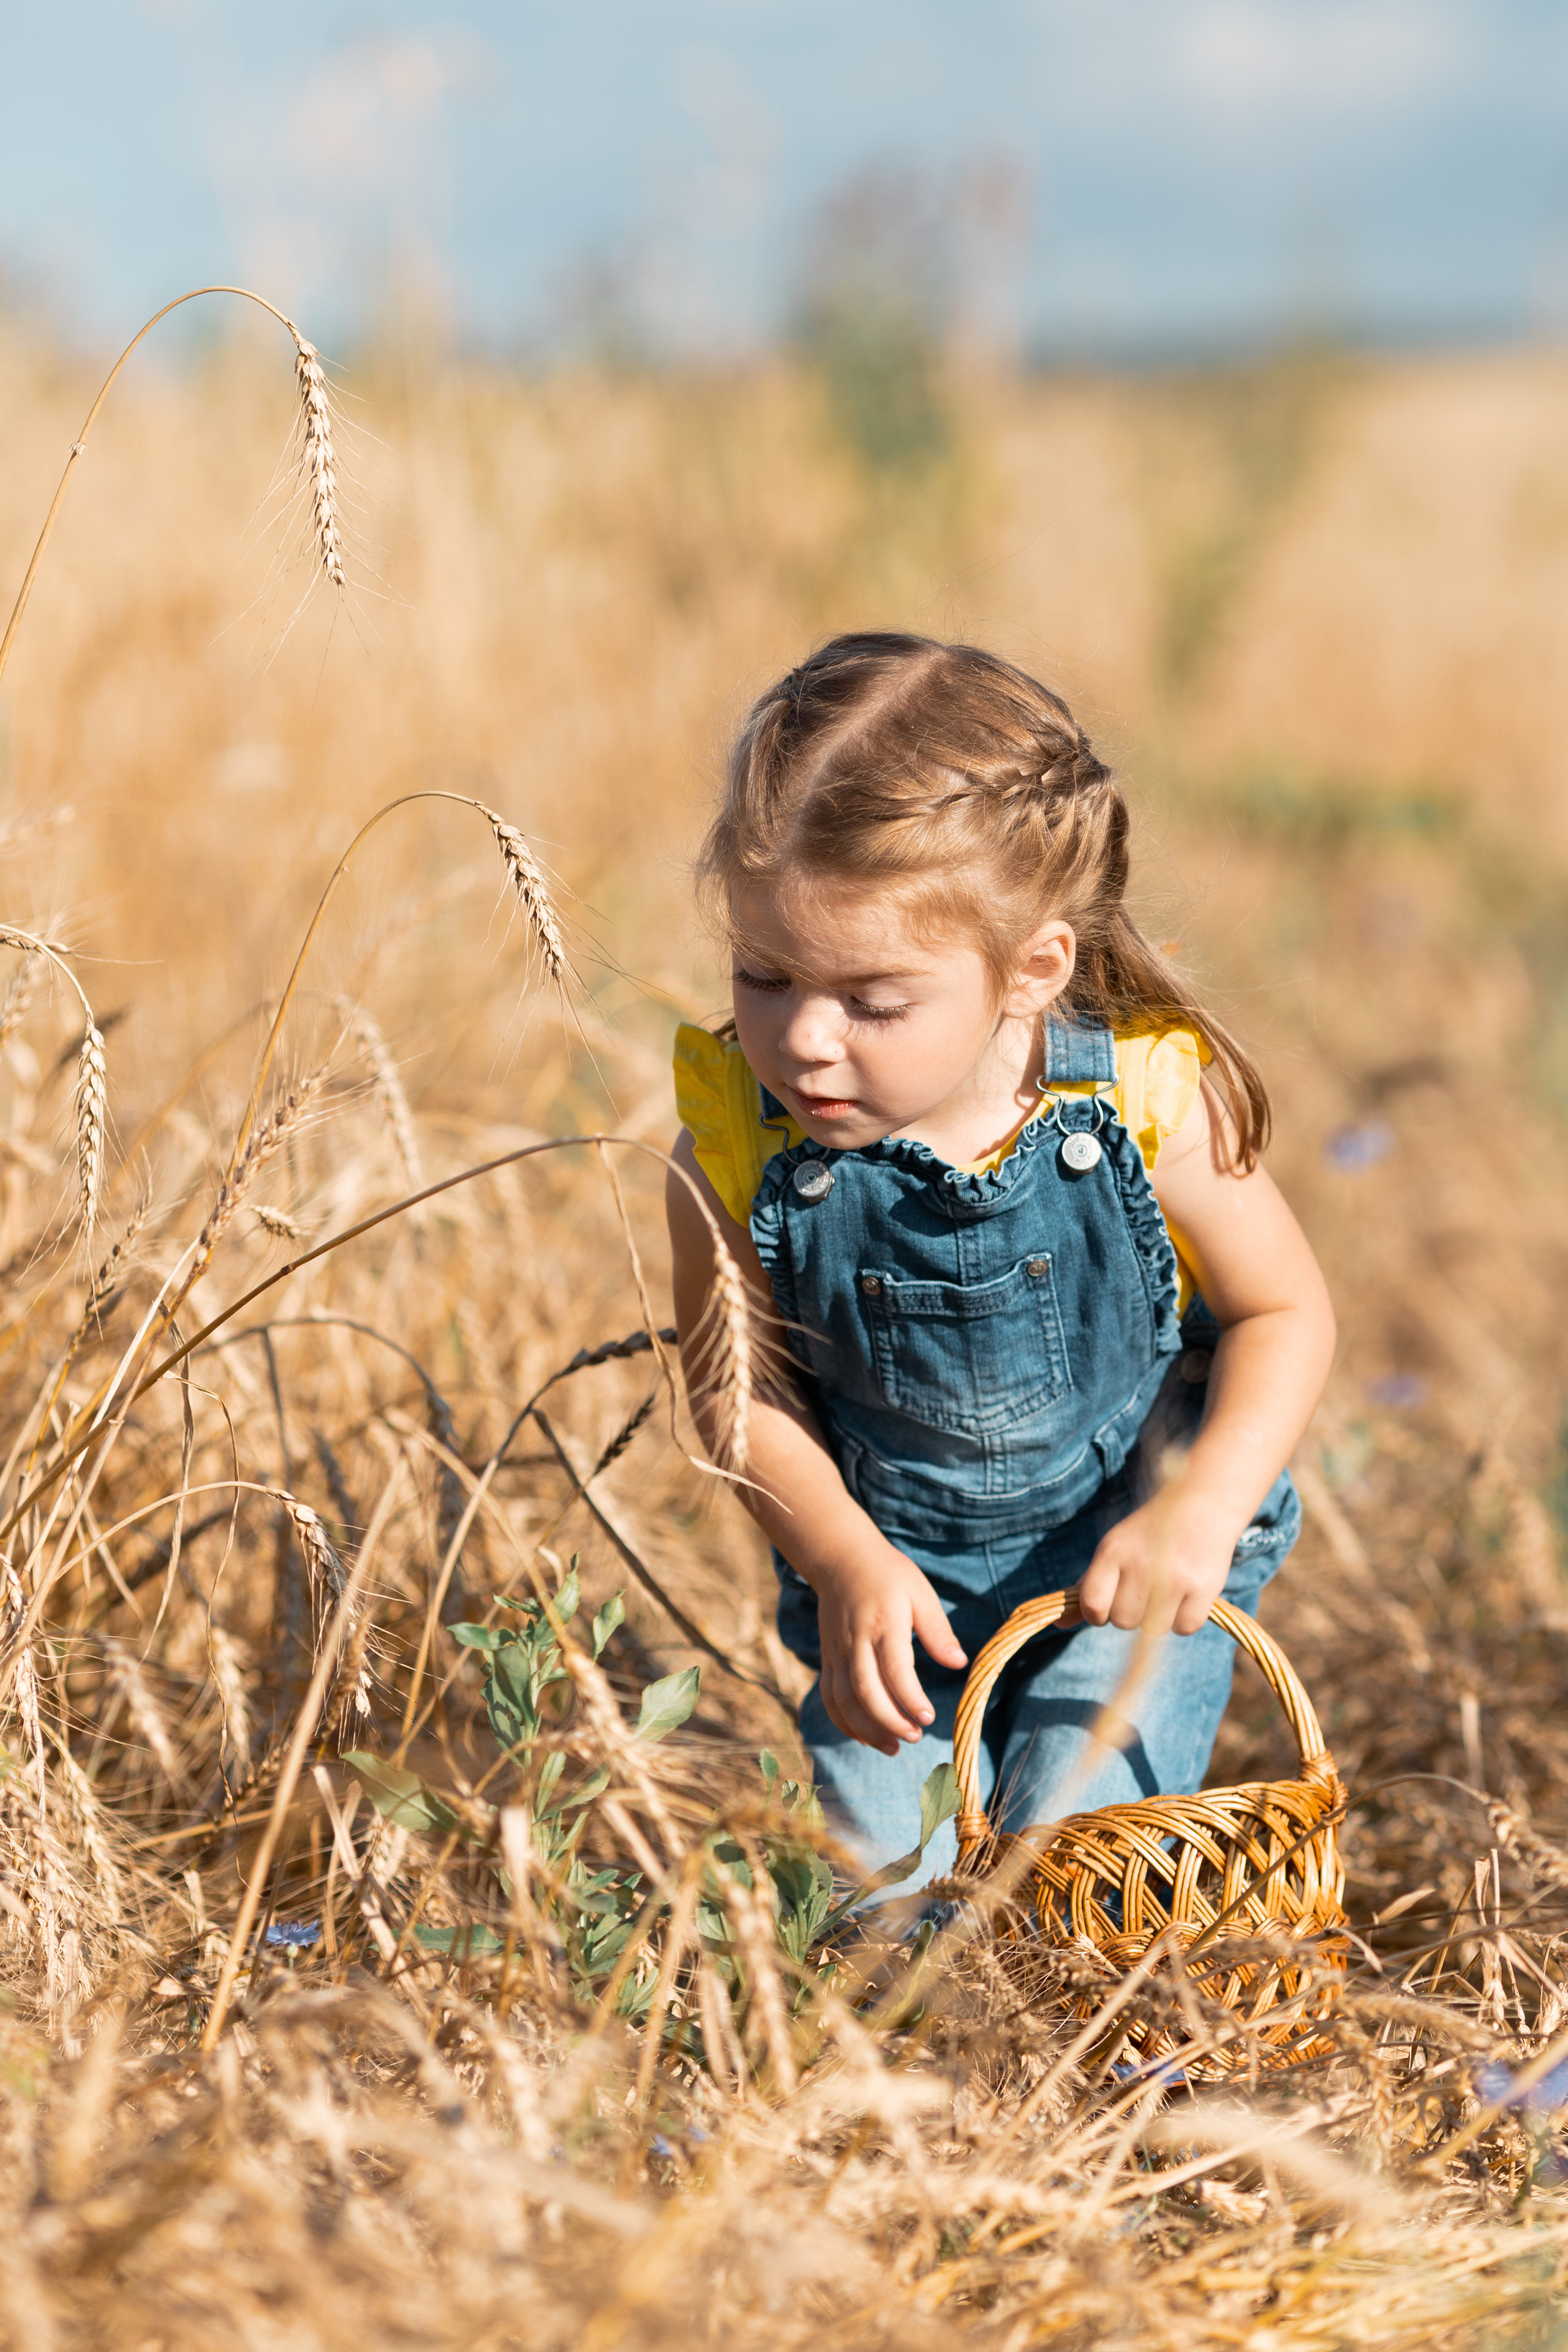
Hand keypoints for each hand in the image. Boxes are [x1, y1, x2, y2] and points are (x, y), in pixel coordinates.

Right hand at [811, 1542, 967, 1756]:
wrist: (840, 1560)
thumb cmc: (888, 1575)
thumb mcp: (920, 1592)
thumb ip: (938, 1630)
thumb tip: (959, 1663)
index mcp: (883, 1624)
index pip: (895, 1670)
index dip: (911, 1699)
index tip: (929, 1718)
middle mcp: (855, 1642)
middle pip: (865, 1692)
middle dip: (890, 1722)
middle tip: (915, 1737)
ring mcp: (837, 1653)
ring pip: (844, 1701)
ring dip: (867, 1730)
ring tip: (893, 1747)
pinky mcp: (827, 1659)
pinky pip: (830, 1698)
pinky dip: (844, 1723)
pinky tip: (865, 1737)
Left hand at [1076, 1485, 1241, 1637]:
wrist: (1202, 1503)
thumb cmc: (1149, 1532)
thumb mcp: (1114, 1548)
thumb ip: (1088, 1586)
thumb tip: (1058, 1625)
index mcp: (1113, 1551)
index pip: (1092, 1605)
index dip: (1097, 1614)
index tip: (1110, 1604)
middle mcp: (1142, 1563)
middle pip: (1123, 1621)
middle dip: (1131, 1613)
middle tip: (1145, 1589)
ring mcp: (1175, 1577)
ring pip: (1153, 1629)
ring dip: (1159, 1617)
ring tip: (1167, 1587)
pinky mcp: (1204, 1587)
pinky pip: (1184, 1628)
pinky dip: (1185, 1619)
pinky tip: (1188, 1593)